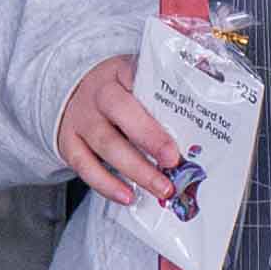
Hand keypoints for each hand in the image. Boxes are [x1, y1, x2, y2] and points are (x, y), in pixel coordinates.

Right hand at [56, 52, 189, 209]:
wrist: (69, 95)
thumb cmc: (114, 92)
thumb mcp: (133, 80)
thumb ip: (160, 90)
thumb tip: (201, 105)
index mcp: (119, 72)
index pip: (138, 77)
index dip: (157, 94)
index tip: (181, 111)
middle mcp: (97, 94)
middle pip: (122, 112)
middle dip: (150, 137)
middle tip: (173, 159)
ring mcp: (81, 120)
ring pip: (107, 145)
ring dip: (136, 170)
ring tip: (161, 187)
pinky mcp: (69, 144)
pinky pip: (85, 167)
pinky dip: (107, 185)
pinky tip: (128, 197)